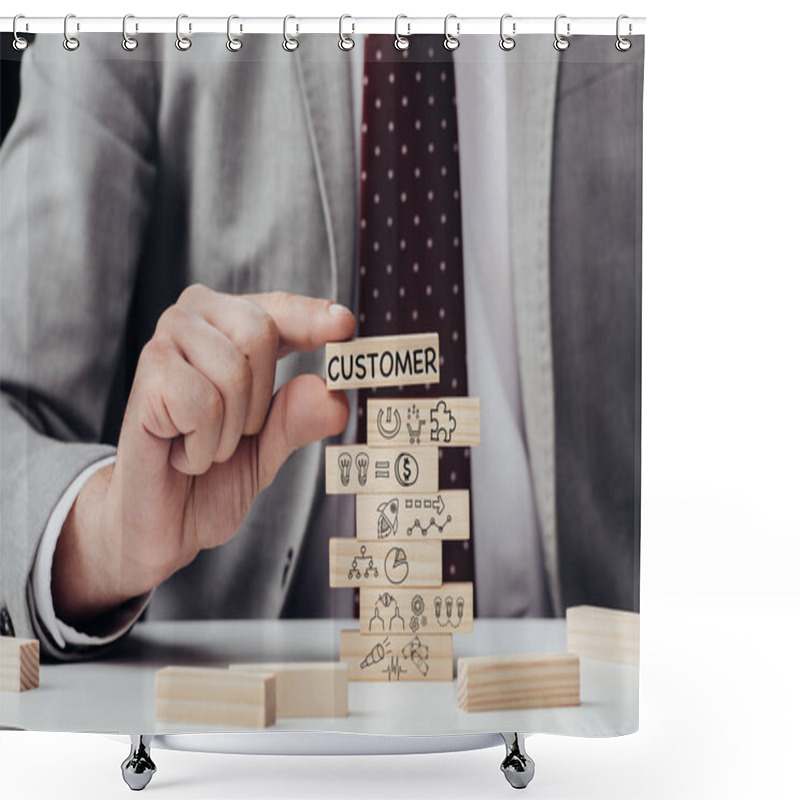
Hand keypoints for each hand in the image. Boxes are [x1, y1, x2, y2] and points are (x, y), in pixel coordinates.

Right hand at [52, 286, 353, 624]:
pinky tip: (181, 453)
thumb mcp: (271, 449)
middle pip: (259, 331)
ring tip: (204, 446)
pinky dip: (203, 446)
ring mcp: (164, 344)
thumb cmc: (213, 476)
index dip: (312, 316)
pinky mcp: (146, 378)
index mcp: (229, 328)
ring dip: (229, 432)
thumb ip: (299, 419)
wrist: (160, 523)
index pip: (278, 310)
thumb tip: (333, 395)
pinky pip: (203, 405)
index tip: (345, 325)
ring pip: (233, 372)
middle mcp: (194, 321)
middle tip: (234, 434)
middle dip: (259, 402)